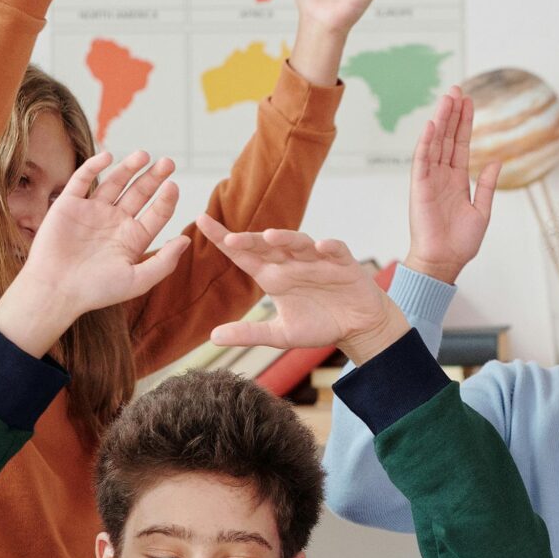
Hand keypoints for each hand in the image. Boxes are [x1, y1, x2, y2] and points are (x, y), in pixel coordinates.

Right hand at [0, 151, 186, 356]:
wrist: (55, 291)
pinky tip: (108, 156)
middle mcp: (114, 222)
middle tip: (168, 162)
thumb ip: (164, 262)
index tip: (173, 186)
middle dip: (153, 177)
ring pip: (114, 182)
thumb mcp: (137, 281)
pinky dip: (94, 166)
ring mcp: (92, 211)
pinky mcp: (69, 205)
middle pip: (139, 193)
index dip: (166, 199)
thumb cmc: (96, 291)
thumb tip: (187, 240)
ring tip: (144, 155)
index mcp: (132, 238)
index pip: (156, 213)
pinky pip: (82, 180)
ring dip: (129, 167)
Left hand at [197, 216, 405, 363]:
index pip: (243, 254)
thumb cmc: (319, 325)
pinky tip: (321, 247)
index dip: (222, 238)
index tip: (200, 220)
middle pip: (267, 246)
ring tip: (272, 236)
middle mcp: (292, 263)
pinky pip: (335, 250)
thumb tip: (212, 337)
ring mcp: (317, 260)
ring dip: (287, 238)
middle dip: (251, 240)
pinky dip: (329, 247)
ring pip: (299, 242)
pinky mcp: (343, 264)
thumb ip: (249, 334)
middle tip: (231, 237)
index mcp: (273, 276)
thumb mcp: (280, 335)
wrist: (357, 327)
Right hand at [404, 88, 499, 283]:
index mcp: (457, 180)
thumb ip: (488, 185)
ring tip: (447, 98)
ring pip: (436, 143)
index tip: (469, 102)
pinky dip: (427, 142)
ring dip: (441, 120)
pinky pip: (422, 160)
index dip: (465, 123)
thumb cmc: (461, 242)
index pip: (461, 144)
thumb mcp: (482, 211)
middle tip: (457, 89)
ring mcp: (430, 180)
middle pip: (448, 138)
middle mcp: (442, 175)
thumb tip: (497, 161)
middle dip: (452, 113)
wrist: (444, 262)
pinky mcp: (419, 188)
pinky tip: (432, 125)